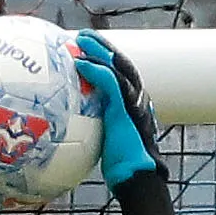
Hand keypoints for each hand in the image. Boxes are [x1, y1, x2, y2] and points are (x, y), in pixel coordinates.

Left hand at [73, 33, 164, 191]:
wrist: (138, 178)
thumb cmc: (123, 169)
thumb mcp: (109, 144)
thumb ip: (99, 132)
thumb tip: (77, 136)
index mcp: (134, 105)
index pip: (121, 76)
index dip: (106, 61)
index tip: (89, 51)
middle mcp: (138, 99)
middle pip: (121, 63)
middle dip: (103, 46)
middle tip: (85, 36)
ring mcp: (134, 102)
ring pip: (117, 66)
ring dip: (98, 50)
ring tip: (81, 40)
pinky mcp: (127, 108)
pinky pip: (110, 81)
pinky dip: (95, 70)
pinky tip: (80, 63)